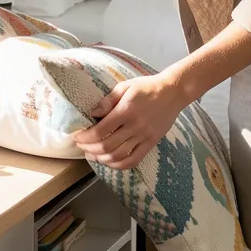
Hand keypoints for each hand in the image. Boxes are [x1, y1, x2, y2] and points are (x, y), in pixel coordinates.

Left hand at [72, 70, 186, 169]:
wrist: (172, 92)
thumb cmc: (146, 86)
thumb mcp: (125, 86)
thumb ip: (108, 100)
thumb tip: (92, 113)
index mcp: (126, 111)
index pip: (101, 131)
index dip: (86, 137)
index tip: (77, 137)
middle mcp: (134, 126)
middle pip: (107, 146)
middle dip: (90, 149)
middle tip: (81, 146)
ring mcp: (144, 136)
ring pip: (119, 156)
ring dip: (101, 159)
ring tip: (92, 155)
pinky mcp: (151, 143)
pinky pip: (134, 160)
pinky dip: (119, 165)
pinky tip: (110, 162)